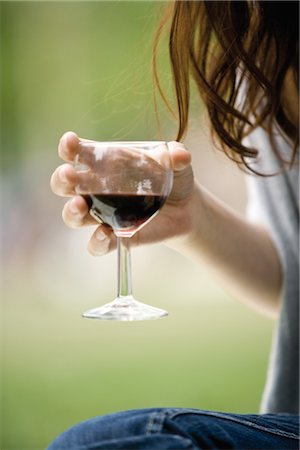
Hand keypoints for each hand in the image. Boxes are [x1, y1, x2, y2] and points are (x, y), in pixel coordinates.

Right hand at [50, 132, 194, 254]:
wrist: (187, 208)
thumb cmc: (174, 178)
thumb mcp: (178, 163)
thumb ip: (176, 155)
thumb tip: (178, 156)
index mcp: (105, 163)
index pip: (78, 152)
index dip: (69, 147)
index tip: (70, 143)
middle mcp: (96, 188)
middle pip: (65, 184)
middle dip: (61, 179)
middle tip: (69, 175)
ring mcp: (103, 213)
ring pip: (73, 215)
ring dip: (71, 211)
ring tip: (80, 206)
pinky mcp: (115, 236)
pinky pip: (96, 244)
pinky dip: (97, 242)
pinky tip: (106, 234)